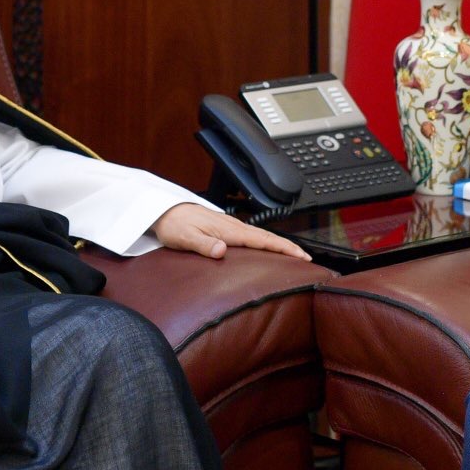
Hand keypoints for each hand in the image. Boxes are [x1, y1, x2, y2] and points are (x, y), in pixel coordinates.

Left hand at [153, 202, 310, 261]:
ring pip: (260, 237)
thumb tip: (222, 251)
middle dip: (288, 247)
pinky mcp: (225, 230)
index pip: (262, 239)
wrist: (163, 211)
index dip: (284, 248)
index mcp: (228, 230)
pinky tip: (266, 251)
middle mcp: (232, 227)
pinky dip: (265, 244)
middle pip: (267, 237)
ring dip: (278, 246)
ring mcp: (230, 228)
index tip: (301, 255)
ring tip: (293, 256)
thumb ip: (203, 244)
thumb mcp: (184, 237)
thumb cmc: (173, 224)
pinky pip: (251, 238)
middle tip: (306, 258)